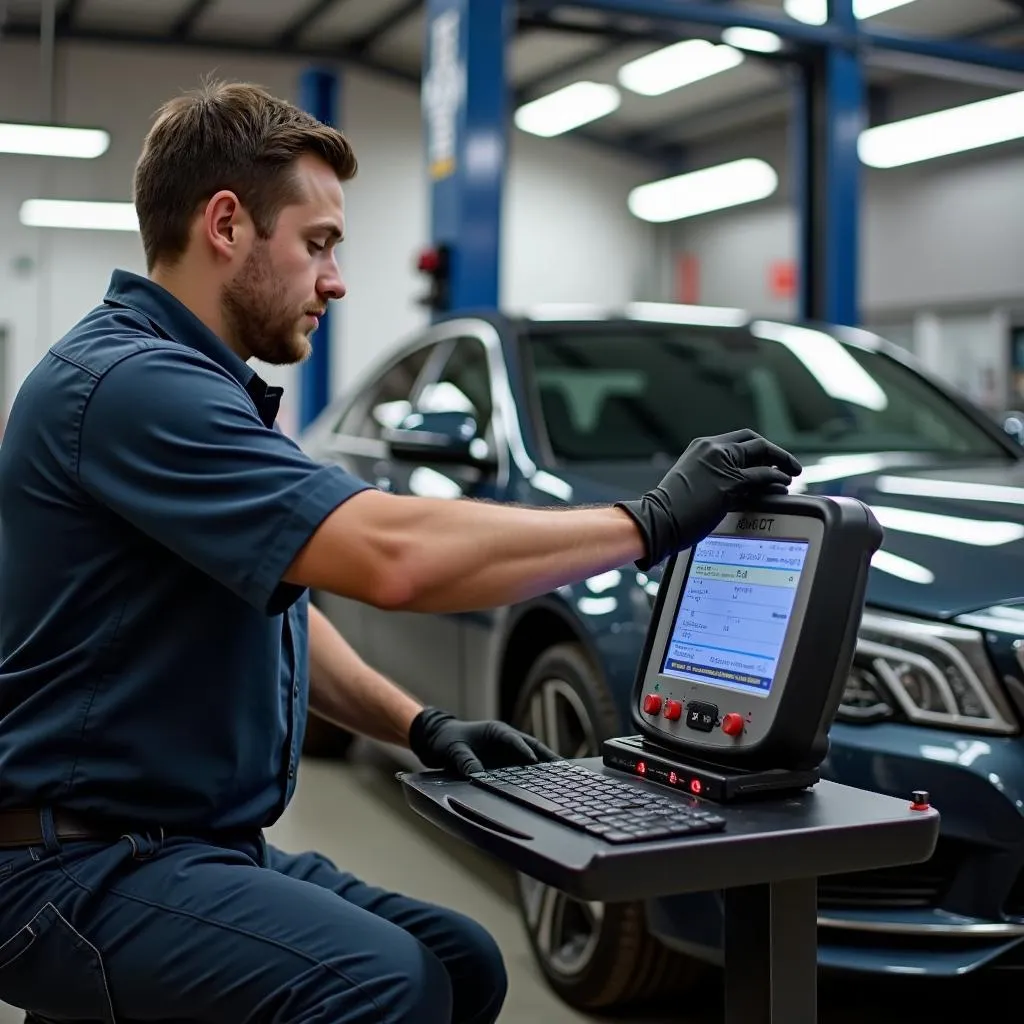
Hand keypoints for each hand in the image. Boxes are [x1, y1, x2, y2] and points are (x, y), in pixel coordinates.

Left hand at [409, 706, 560, 776]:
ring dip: (544, 768)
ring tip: (561, 779)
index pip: (513, 739)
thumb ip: (465, 760)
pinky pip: (521, 771)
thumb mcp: (453, 750)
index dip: (523, 750)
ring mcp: (506, 753)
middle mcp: (505, 740)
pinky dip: (533, 777)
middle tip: (563, 768)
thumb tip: (477, 775)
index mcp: (496, 731)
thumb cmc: (446, 740)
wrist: (437, 740)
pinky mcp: (504, 764)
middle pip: (530, 748)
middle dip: (546, 757)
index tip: (533, 760)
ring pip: (530, 759)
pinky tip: (544, 787)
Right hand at [615, 429, 801, 569]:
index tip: (768, 459)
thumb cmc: (669, 509)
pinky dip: (777, 479)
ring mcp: (721, 464)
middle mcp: (712, 449)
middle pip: (755, 442)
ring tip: (791, 475)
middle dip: (775, 452)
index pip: (739, 439)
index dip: (758, 448)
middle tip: (788, 465)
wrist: (656, 520)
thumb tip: (735, 484)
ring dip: (782, 464)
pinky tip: (783, 486)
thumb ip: (712, 475)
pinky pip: (762, 477)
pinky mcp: (730, 483)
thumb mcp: (691, 481)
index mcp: (701, 447)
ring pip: (763, 455)